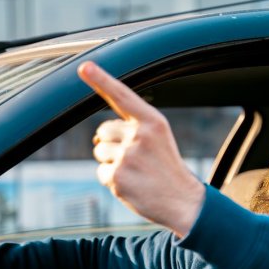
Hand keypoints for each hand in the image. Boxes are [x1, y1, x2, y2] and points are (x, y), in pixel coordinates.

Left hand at [78, 61, 205, 236]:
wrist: (183, 202)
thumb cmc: (167, 169)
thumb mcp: (159, 140)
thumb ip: (133, 129)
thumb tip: (96, 137)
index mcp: (153, 122)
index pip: (122, 96)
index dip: (101, 79)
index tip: (84, 66)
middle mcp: (139, 135)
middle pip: (102, 131)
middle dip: (111, 144)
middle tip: (135, 159)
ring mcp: (127, 156)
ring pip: (99, 152)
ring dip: (111, 163)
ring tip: (135, 173)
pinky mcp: (117, 177)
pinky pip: (100, 172)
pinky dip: (111, 181)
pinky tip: (131, 185)